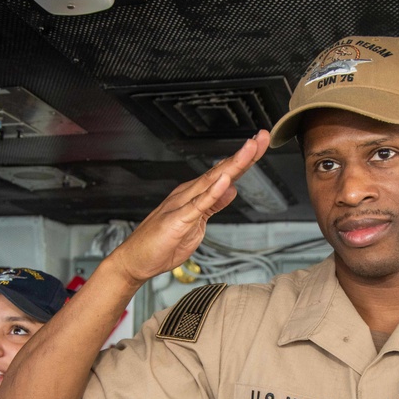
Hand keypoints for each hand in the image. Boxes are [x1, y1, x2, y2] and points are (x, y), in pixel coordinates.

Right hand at [109, 131, 270, 284]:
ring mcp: (182, 205)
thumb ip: (213, 205)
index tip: (260, 145)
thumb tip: (231, 189)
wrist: (135, 260)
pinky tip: (225, 181)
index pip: (224, 174)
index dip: (244, 160)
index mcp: (195, 195)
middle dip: (244, 154)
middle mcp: (189, 195)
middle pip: (221, 171)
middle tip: (263, 137)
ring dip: (232, 165)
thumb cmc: (161, 244)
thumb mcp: (197, 224)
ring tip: (250, 149)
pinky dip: (212, 192)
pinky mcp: (177, 220)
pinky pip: (198, 205)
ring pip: (211, 181)